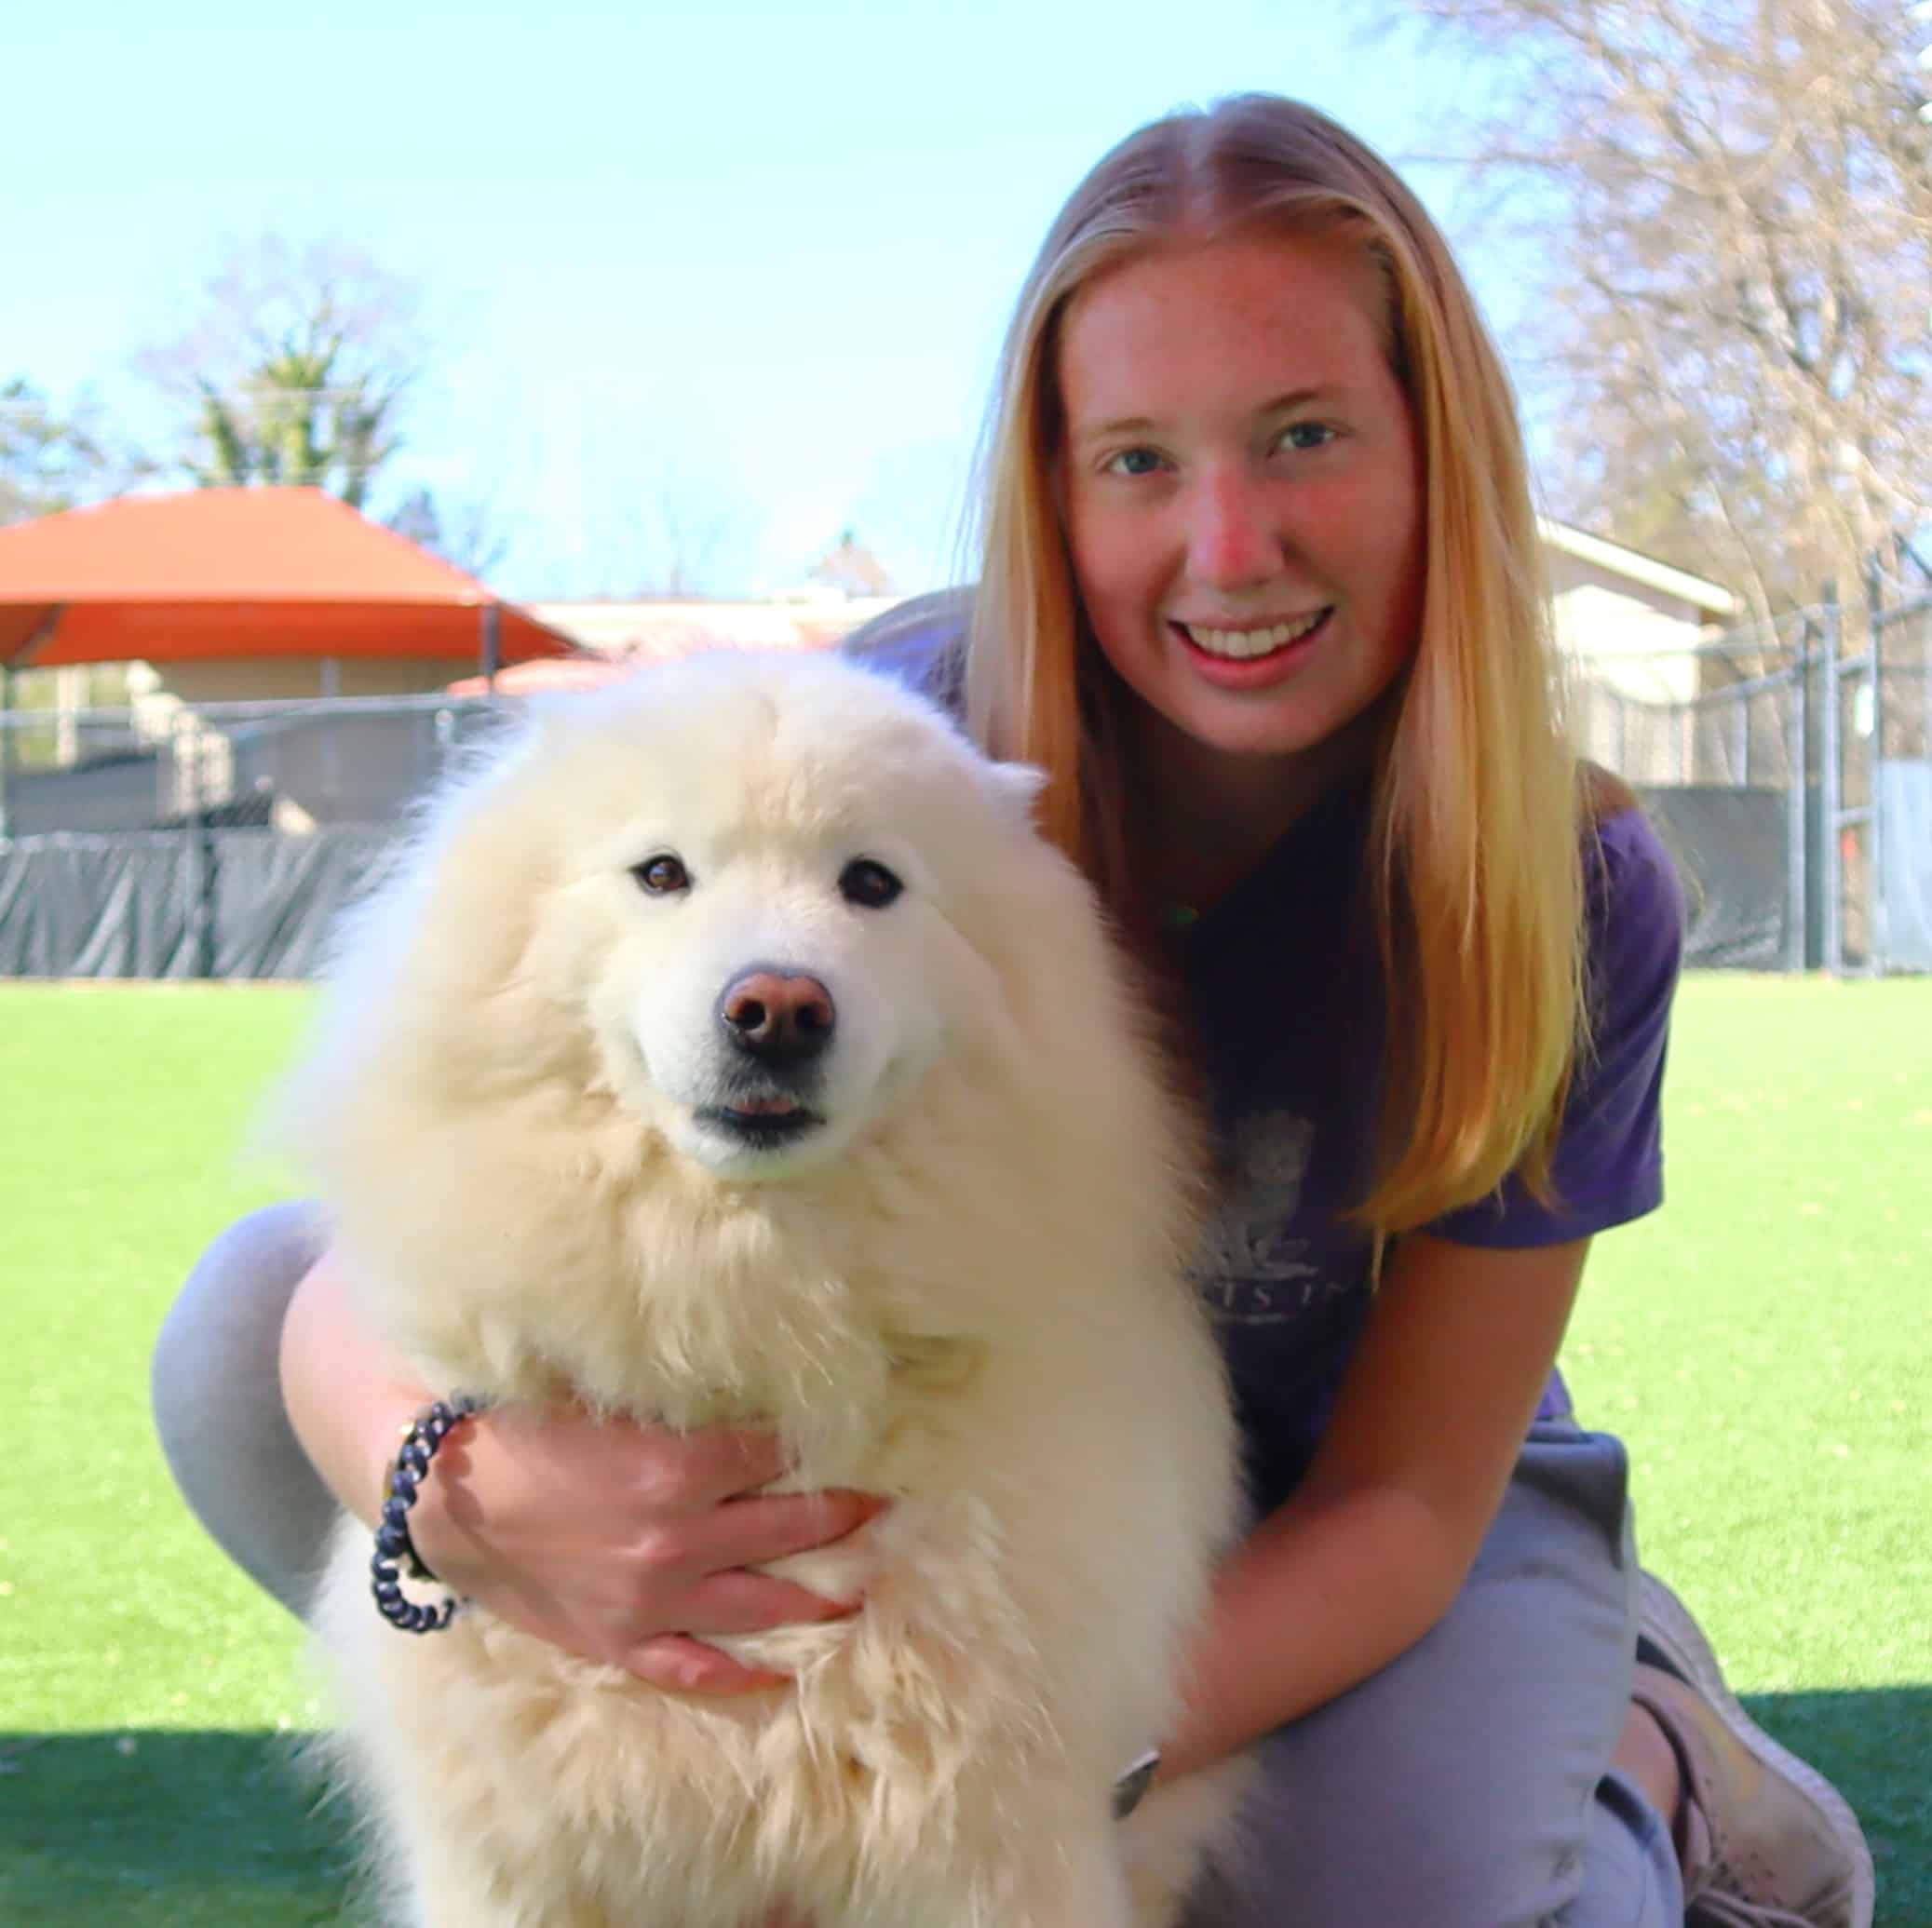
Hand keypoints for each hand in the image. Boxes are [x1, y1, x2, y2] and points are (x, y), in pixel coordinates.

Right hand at [406, 1402, 882, 1693]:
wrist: (441, 1498)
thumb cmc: (522, 1431)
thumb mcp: (609, 1404)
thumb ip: (680, 1409)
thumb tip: (747, 1399)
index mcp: (677, 1467)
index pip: (776, 1454)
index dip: (817, 1444)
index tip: (854, 1438)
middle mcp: (678, 1538)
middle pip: (788, 1526)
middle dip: (844, 1517)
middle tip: (886, 1509)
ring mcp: (652, 1599)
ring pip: (760, 1604)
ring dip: (818, 1598)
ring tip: (861, 1591)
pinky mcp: (619, 1641)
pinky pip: (694, 1669)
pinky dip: (740, 1675)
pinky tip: (777, 1673)